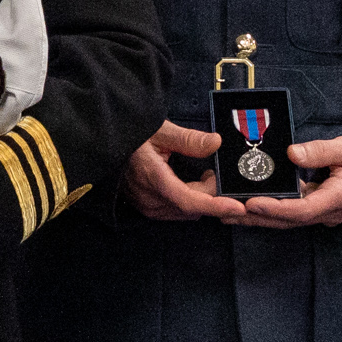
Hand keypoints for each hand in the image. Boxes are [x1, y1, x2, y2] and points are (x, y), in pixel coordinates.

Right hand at [121, 121, 246, 221]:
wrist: (104, 146)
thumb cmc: (130, 136)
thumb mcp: (160, 131)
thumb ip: (189, 139)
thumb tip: (216, 143)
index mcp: (153, 179)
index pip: (189, 201)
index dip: (215, 205)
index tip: (237, 206)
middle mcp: (150, 199)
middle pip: (192, 206)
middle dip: (210, 192)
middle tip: (213, 171)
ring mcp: (147, 206)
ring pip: (186, 211)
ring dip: (200, 197)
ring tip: (203, 175)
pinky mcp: (146, 208)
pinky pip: (176, 211)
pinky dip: (189, 200)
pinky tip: (192, 184)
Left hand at [237, 136, 341, 228]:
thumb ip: (320, 151)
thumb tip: (292, 153)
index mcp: (339, 198)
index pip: (304, 209)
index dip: (276, 209)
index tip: (252, 203)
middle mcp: (328, 212)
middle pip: (289, 220)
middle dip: (257, 217)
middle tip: (227, 211)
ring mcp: (322, 213)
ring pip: (287, 220)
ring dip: (259, 218)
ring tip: (228, 212)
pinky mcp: (316, 210)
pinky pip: (290, 214)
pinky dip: (269, 212)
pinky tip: (247, 208)